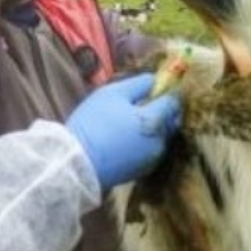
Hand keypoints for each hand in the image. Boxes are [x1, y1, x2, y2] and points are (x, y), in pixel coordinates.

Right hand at [64, 73, 181, 188]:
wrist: (78, 162)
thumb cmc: (93, 124)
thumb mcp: (111, 94)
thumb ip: (138, 84)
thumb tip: (154, 80)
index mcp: (154, 119)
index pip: (172, 101)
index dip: (166, 92)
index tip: (157, 87)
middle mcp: (160, 140)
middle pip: (171, 120)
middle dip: (163, 110)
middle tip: (144, 104)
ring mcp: (153, 158)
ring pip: (162, 136)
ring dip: (154, 127)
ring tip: (131, 122)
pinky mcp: (143, 170)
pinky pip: (151, 150)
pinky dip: (145, 142)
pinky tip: (126, 139)